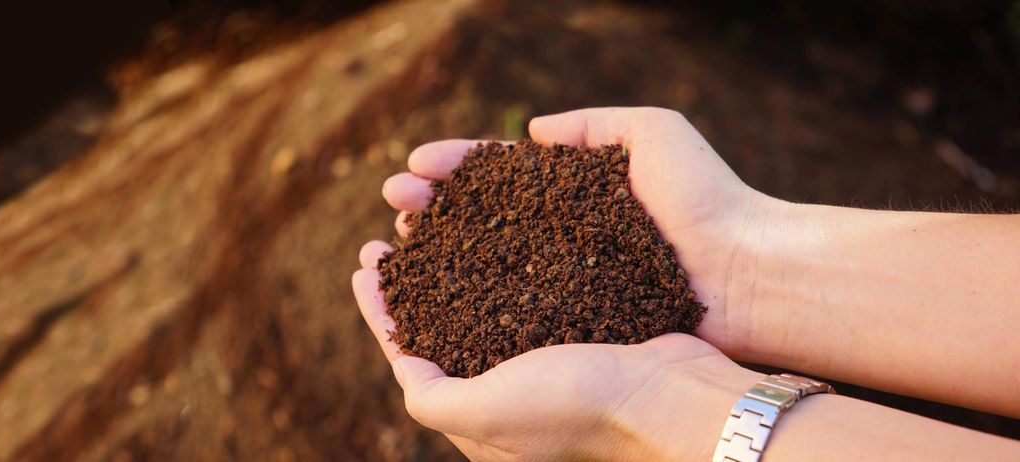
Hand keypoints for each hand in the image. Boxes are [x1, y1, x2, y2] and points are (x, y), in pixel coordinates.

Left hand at [353, 254, 759, 460]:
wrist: (675, 396)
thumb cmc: (580, 409)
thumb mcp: (488, 414)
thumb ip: (430, 396)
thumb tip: (399, 363)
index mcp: (481, 417)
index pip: (410, 358)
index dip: (382, 310)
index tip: (365, 265)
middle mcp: (509, 387)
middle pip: (444, 323)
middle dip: (414, 277)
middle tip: (394, 233)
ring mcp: (546, 356)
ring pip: (483, 294)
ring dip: (454, 255)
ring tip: (435, 216)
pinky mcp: (579, 325)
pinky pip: (526, 282)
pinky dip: (503, 252)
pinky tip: (496, 221)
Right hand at [380, 107, 777, 354]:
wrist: (750, 274)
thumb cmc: (709, 199)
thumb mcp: (655, 133)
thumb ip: (594, 122)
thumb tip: (531, 132)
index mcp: (573, 193)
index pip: (500, 176)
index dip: (456, 168)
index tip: (416, 164)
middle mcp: (560, 238)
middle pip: (480, 219)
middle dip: (432, 206)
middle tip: (393, 201)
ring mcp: (562, 282)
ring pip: (483, 263)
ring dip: (437, 251)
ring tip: (397, 240)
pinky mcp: (571, 323)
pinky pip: (508, 309)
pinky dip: (466, 300)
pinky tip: (433, 293)